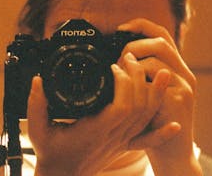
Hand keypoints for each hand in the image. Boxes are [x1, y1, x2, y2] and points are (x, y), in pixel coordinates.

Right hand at [27, 52, 178, 175]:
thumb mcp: (36, 128)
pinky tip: (176, 126)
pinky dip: (162, 133)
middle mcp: (112, 135)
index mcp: (95, 129)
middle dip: (139, 78)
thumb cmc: (50, 154)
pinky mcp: (123, 146)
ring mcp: (120, 142)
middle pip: (138, 106)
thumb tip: (38, 80)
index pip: (121, 105)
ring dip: (156, 95)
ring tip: (159, 72)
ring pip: (146, 119)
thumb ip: (35, 104)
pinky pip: (147, 141)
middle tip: (130, 58)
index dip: (123, 82)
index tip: (113, 65)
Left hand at [118, 18, 201, 175]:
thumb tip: (122, 57)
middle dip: (135, 44)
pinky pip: (153, 80)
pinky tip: (125, 87)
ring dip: (133, 61)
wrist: (173, 154)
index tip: (122, 28)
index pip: (163, 35)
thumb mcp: (152, 94)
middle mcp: (184, 75)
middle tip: (120, 58)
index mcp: (178, 70)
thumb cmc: (156, 124)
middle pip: (161, 41)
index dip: (142, 26)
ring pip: (156, 58)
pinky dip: (136, 79)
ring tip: (121, 73)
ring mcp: (183, 86)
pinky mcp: (178, 99)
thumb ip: (144, 75)